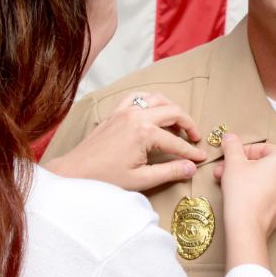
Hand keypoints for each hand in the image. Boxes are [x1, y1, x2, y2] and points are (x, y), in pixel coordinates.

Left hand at [44, 92, 205, 190]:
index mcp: (144, 132)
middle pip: (173, 112)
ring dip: (171, 109)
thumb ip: (170, 172)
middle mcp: (136, 115)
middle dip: (188, 124)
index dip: (191, 151)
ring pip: (157, 99)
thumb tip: (191, 168)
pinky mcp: (115, 112)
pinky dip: (150, 101)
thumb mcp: (141, 180)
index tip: (202, 158)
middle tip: (194, 139)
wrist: (74, 173)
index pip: (176, 142)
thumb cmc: (105, 179)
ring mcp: (124, 110)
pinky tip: (153, 112)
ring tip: (178, 125)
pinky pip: (137, 97)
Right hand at [215, 134, 275, 267]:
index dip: (240, 153)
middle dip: (242, 167)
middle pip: (264, 164)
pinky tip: (242, 195)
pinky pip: (272, 192)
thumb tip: (230, 137)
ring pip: (267, 178)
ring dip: (248, 178)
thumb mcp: (233, 162)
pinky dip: (258, 191)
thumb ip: (232, 146)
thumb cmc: (243, 192)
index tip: (228, 158)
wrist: (248, 226)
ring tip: (229, 183)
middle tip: (225, 171)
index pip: (261, 149)